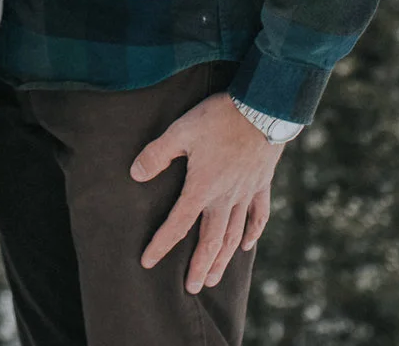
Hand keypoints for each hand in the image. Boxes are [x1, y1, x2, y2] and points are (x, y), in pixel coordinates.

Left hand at [131, 93, 282, 292]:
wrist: (263, 109)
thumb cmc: (218, 119)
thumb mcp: (180, 131)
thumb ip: (156, 154)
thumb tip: (135, 174)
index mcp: (202, 188)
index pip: (177, 224)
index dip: (161, 245)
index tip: (147, 262)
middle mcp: (225, 198)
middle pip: (211, 241)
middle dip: (199, 266)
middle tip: (191, 288)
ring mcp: (247, 193)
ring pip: (234, 236)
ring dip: (223, 260)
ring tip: (213, 278)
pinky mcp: (262, 184)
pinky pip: (259, 216)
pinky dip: (253, 233)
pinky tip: (247, 246)